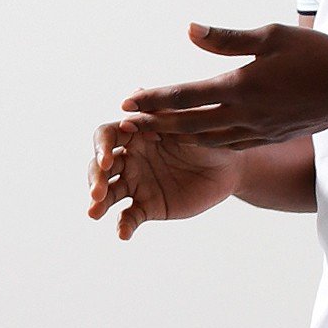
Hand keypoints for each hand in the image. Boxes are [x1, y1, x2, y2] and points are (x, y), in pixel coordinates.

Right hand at [87, 121, 244, 239]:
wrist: (233, 165)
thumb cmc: (211, 134)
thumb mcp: (190, 120)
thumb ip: (163, 110)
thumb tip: (134, 92)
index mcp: (136, 132)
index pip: (106, 136)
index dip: (101, 147)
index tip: (107, 159)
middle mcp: (130, 157)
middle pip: (99, 167)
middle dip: (94, 178)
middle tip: (97, 192)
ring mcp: (137, 183)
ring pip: (108, 193)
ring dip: (98, 203)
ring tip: (94, 213)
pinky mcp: (148, 206)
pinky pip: (129, 216)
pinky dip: (123, 225)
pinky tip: (124, 234)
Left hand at [115, 22, 327, 148]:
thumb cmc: (316, 54)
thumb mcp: (271, 36)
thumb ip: (227, 39)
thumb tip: (190, 30)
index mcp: (240, 86)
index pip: (185, 95)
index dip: (153, 98)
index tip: (128, 100)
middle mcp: (244, 114)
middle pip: (188, 123)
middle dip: (156, 123)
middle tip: (130, 123)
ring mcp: (258, 130)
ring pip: (208, 138)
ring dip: (179, 135)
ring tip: (158, 132)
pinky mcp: (271, 137)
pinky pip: (232, 144)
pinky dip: (209, 142)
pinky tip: (201, 138)